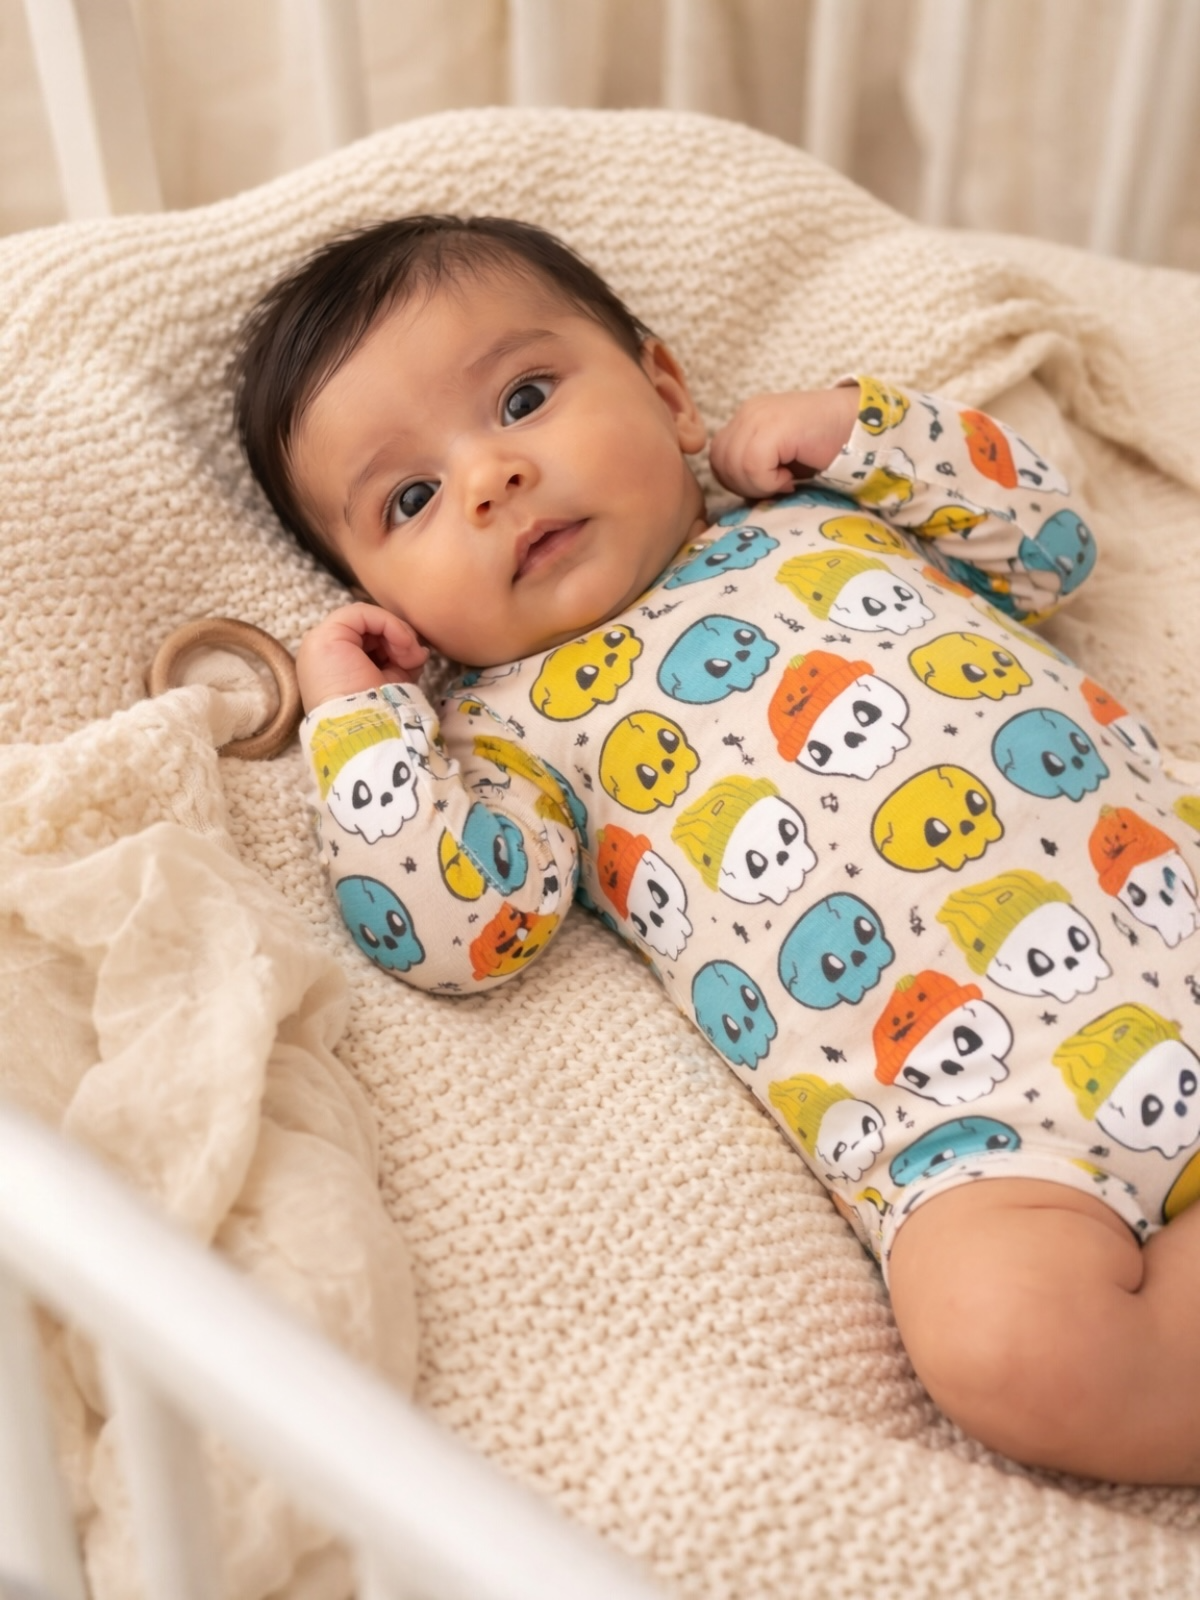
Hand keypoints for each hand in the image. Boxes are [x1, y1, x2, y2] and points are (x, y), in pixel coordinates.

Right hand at [296, 602, 429, 711]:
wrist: (364, 731)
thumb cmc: (378, 714)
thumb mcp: (393, 681)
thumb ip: (402, 660)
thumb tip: (419, 649)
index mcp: (336, 667)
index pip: (370, 643)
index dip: (396, 645)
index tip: (416, 662)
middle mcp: (324, 653)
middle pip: (369, 630)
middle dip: (398, 638)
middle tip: (416, 657)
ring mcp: (321, 642)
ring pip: (367, 619)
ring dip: (396, 632)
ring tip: (409, 656)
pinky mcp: (326, 635)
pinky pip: (362, 613)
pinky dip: (388, 624)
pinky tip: (402, 643)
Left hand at [709, 385, 859, 500]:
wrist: (860, 429)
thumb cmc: (824, 450)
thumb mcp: (780, 460)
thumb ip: (753, 467)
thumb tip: (736, 493)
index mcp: (747, 418)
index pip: (717, 458)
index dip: (738, 481)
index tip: (772, 482)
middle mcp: (748, 412)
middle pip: (720, 463)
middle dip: (747, 486)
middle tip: (780, 484)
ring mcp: (759, 415)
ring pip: (734, 466)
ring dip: (760, 484)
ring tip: (787, 480)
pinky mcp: (773, 426)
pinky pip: (752, 465)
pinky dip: (770, 481)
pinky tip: (791, 476)